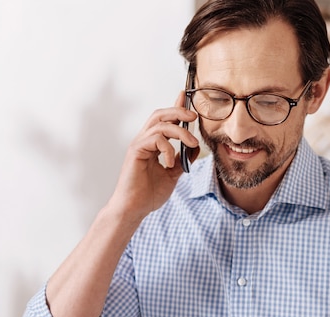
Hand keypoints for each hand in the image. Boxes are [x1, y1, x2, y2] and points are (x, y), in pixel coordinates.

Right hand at [108, 91, 198, 221]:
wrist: (134, 209)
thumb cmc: (149, 193)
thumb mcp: (173, 174)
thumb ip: (183, 160)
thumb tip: (195, 148)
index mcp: (152, 144)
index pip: (165, 120)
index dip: (175, 106)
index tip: (185, 95)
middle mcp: (144, 141)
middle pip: (160, 114)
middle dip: (178, 110)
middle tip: (194, 116)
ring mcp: (139, 145)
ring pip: (160, 124)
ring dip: (180, 131)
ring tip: (192, 143)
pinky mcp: (135, 151)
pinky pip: (155, 139)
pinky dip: (168, 148)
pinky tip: (170, 163)